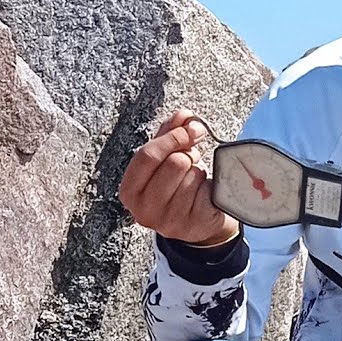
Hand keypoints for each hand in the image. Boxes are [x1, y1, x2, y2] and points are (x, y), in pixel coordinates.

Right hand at [119, 110, 239, 246]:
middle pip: (174, 163)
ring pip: (193, 176)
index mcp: (130, 191)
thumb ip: (170, 134)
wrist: (202, 222)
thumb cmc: (179, 186)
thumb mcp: (166, 158)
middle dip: (188, 155)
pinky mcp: (194, 225)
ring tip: (195, 180)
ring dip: (199, 172)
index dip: (171, 138)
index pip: (148, 155)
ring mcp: (169, 221)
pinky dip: (210, 186)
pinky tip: (205, 193)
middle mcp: (145, 211)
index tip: (189, 129)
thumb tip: (184, 115)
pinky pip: (207, 190)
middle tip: (192, 158)